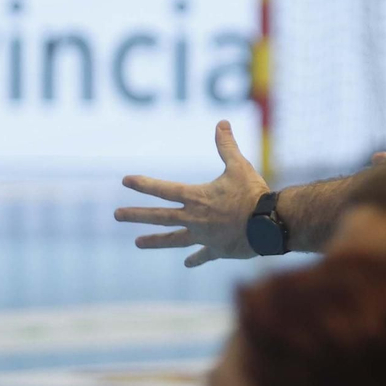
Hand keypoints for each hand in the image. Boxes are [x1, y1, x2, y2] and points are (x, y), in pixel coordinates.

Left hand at [116, 120, 268, 266]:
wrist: (269, 223)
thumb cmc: (253, 193)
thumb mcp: (239, 166)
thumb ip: (227, 146)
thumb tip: (221, 123)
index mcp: (197, 197)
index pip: (164, 189)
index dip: (144, 184)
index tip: (125, 181)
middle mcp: (195, 218)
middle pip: (160, 217)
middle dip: (137, 215)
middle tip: (116, 215)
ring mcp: (204, 236)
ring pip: (174, 239)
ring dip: (155, 241)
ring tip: (137, 243)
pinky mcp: (217, 249)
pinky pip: (203, 254)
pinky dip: (196, 258)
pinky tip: (187, 263)